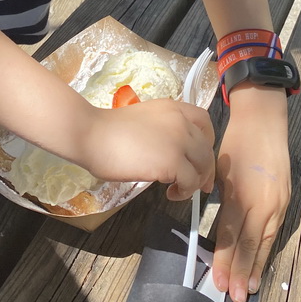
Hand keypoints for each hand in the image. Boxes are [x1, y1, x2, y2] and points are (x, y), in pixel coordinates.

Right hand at [84, 98, 214, 199]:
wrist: (92, 134)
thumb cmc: (109, 130)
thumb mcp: (146, 120)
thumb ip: (164, 129)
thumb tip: (171, 152)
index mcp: (173, 108)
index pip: (205, 121)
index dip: (207, 141)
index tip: (199, 157)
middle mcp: (181, 120)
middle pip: (207, 147)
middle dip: (205, 168)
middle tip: (199, 184)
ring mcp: (178, 140)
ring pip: (203, 165)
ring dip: (195, 182)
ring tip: (179, 190)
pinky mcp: (172, 161)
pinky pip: (190, 181)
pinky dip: (184, 191)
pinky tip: (171, 194)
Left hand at [211, 85, 289, 301]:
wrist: (265, 120)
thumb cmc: (237, 142)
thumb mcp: (221, 171)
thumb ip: (222, 200)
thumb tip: (217, 228)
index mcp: (242, 194)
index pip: (230, 235)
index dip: (224, 259)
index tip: (217, 281)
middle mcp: (263, 203)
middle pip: (249, 243)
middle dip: (240, 271)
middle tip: (233, 296)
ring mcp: (278, 202)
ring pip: (265, 241)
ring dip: (256, 266)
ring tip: (249, 288)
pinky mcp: (287, 199)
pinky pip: (274, 230)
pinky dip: (266, 248)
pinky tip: (261, 261)